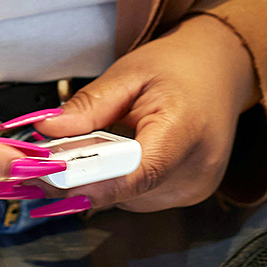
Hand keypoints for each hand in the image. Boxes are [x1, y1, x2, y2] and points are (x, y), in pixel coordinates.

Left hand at [35, 15, 257, 211]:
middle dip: (84, 177)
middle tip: (50, 156)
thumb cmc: (178, 68)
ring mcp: (193, 189)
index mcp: (185, 131)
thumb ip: (88, 106)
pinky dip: (120, 181)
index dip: (90, 183)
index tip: (49, 181)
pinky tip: (120, 154)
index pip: (135, 174)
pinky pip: (139, 197)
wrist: (221, 72)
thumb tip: (45, 130)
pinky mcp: (188, 195)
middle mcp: (195, 171)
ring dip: (102, 179)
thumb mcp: (129, 74)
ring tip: (98, 144)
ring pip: (127, 199)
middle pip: (125, 190)